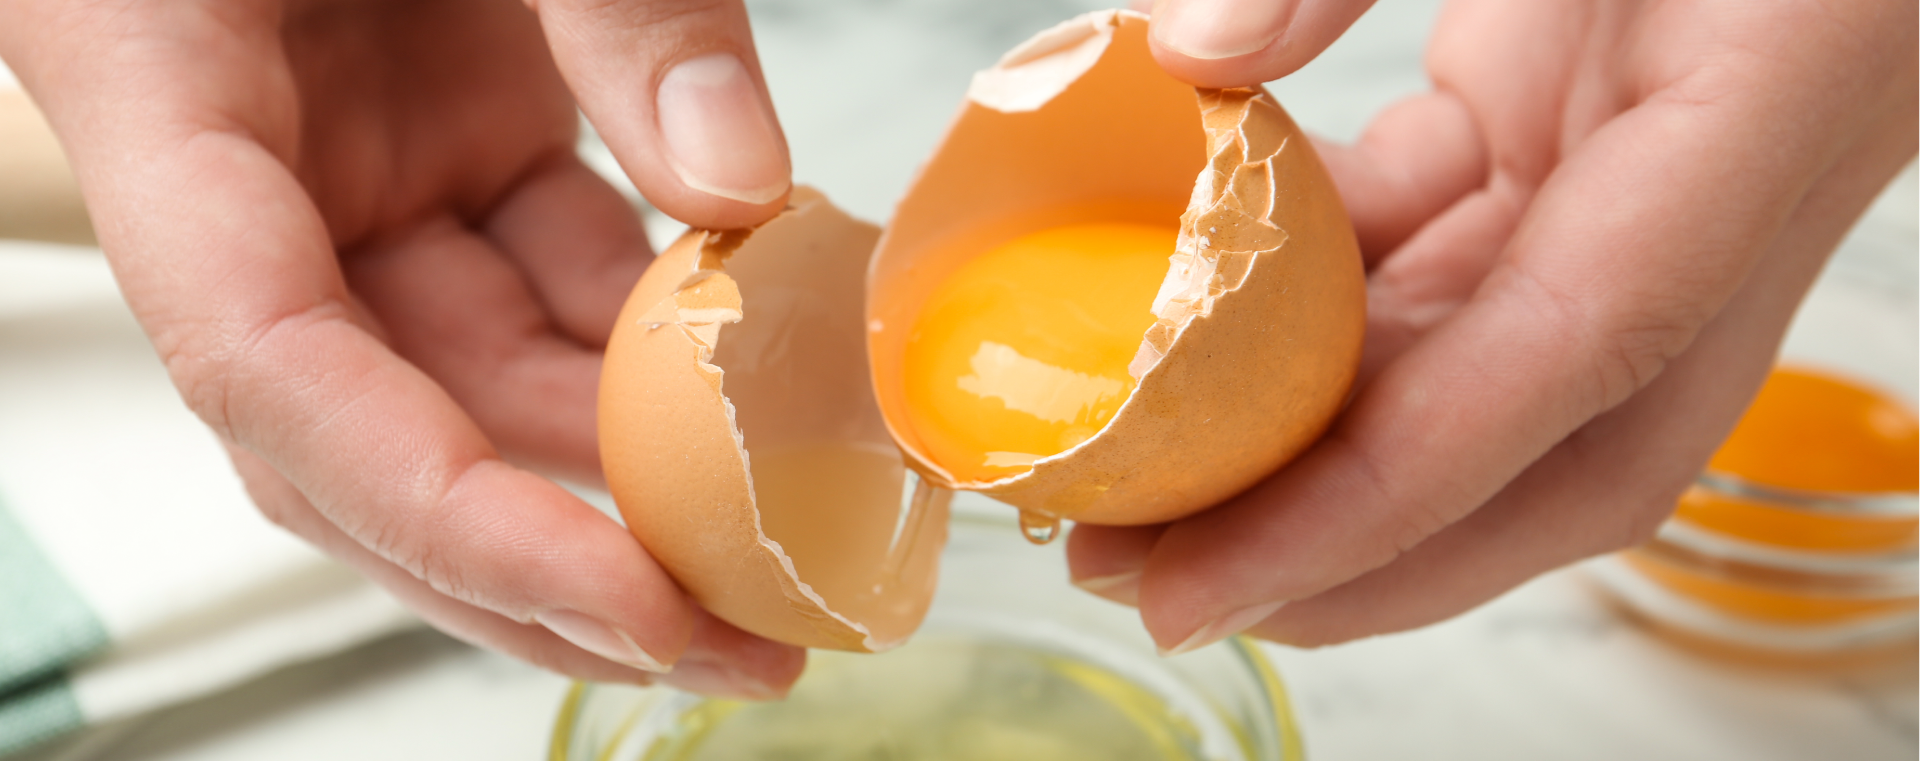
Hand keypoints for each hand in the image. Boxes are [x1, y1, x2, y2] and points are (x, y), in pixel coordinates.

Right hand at [0, 0, 800, 697]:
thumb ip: (611, 0)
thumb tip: (742, 182)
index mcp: (157, 87)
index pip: (274, 376)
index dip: (447, 514)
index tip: (628, 598)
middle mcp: (246, 166)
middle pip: (375, 432)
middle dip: (553, 555)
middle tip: (741, 639)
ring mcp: (350, 163)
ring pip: (472, 376)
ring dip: (623, 465)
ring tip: (784, 536)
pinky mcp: (448, 139)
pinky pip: (546, 281)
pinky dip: (655, 336)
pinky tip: (766, 369)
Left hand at [1076, 0, 1918, 650]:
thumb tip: (1183, 60)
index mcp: (1770, 97)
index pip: (1576, 357)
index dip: (1389, 499)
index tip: (1213, 581)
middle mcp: (1732, 176)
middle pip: (1557, 448)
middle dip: (1358, 549)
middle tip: (1154, 579)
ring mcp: (1667, 169)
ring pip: (1504, 379)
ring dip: (1333, 452)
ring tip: (1154, 488)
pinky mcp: (1596, 133)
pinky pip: (1465, 268)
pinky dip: (1340, 317)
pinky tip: (1214, 331)